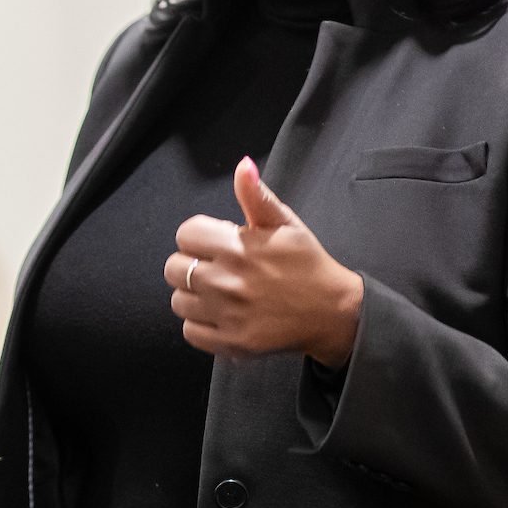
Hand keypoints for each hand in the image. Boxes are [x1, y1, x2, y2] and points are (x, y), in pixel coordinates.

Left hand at [165, 157, 362, 366]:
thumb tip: (242, 166)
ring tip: (218, 293)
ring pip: (178, 301)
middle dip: (191, 265)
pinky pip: (190, 331)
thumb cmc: (307, 264)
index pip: (185, 234)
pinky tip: (221, 316)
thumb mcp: (286, 224)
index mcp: (238, 246)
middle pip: (174, 268)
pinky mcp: (232, 342)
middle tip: (215, 269)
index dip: (199, 237)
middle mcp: (227, 280)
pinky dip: (200, 325)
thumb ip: (257, 196)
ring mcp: (228, 314)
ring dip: (193, 296)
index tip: (215, 244)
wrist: (334, 312)